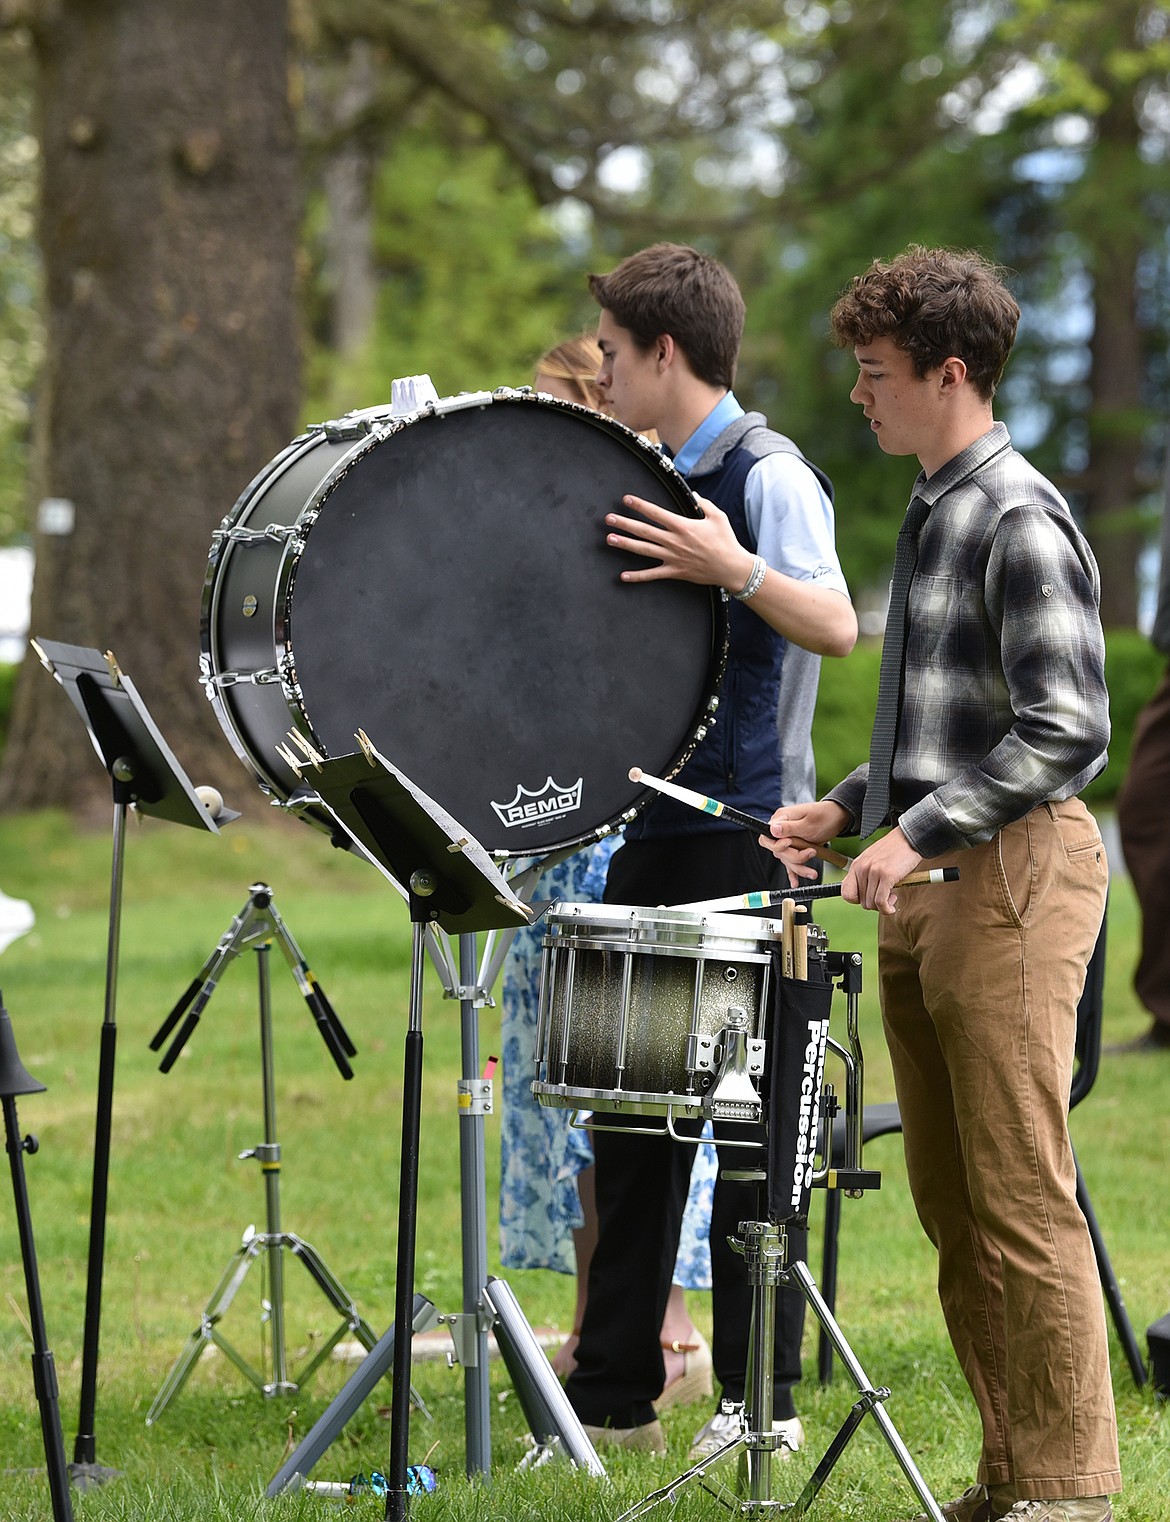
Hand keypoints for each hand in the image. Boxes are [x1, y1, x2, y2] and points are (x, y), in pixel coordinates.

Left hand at [606, 493, 752, 590]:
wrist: (731, 567)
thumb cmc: (726, 541)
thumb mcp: (717, 517)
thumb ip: (703, 503)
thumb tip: (693, 494)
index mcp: (683, 526)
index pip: (656, 513)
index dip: (640, 505)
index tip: (626, 499)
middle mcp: (674, 541)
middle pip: (644, 531)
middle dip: (625, 524)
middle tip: (608, 519)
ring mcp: (672, 557)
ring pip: (644, 550)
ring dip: (625, 544)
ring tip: (609, 539)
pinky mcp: (674, 572)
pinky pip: (652, 575)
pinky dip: (637, 576)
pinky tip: (623, 576)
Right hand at [762, 801, 848, 885]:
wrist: (838, 817)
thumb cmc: (825, 816)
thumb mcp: (808, 822)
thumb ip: (789, 827)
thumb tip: (772, 829)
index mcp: (782, 819)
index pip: (767, 837)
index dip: (776, 845)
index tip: (790, 844)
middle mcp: (782, 830)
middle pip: (778, 851)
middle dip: (794, 857)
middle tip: (811, 853)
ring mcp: (789, 840)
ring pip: (786, 859)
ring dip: (799, 867)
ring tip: (813, 872)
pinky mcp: (796, 848)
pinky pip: (791, 863)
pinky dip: (794, 873)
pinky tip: (795, 882)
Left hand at [840, 827, 921, 914]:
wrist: (908, 838)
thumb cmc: (893, 850)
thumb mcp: (872, 860)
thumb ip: (864, 874)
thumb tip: (861, 895)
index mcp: (856, 865)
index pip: (846, 893)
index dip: (857, 900)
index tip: (869, 898)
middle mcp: (862, 868)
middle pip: (861, 901)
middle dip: (875, 904)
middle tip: (886, 897)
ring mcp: (873, 872)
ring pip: (871, 904)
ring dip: (883, 906)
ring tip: (892, 897)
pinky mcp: (886, 876)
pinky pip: (881, 902)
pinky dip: (887, 909)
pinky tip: (892, 905)